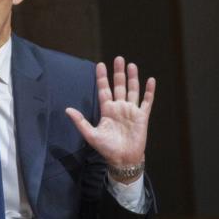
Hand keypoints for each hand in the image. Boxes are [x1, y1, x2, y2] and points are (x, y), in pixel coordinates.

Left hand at [65, 56, 155, 170]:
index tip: (100, 64)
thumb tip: (67, 110)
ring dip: (132, 78)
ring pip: (133, 90)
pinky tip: (150, 80)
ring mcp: (131, 111)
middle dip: (118, 73)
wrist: (124, 160)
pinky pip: (146, 101)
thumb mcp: (91, 135)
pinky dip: (149, 91)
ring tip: (131, 65)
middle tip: (118, 58)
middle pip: (119, 86)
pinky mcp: (142, 116)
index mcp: (107, 110)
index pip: (104, 90)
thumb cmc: (107, 149)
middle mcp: (120, 107)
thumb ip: (80, 122)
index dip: (102, 78)